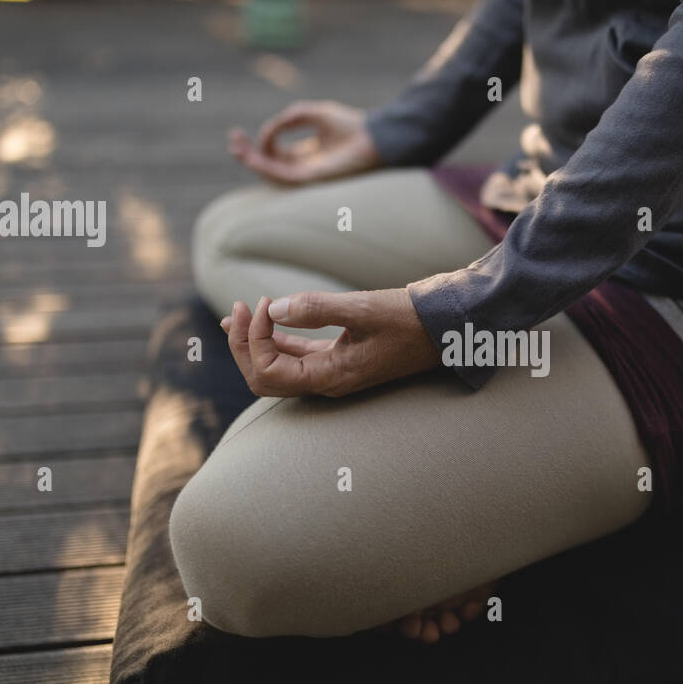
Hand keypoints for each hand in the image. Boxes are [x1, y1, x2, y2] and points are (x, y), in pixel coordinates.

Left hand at [221, 289, 441, 397]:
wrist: (445, 326)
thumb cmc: (411, 320)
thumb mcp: (364, 308)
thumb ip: (317, 309)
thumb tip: (274, 309)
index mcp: (331, 377)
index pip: (268, 372)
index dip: (254, 339)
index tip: (264, 302)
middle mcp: (327, 381)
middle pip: (263, 379)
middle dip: (242, 346)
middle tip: (237, 309)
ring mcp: (332, 372)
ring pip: (276, 368)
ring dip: (252, 342)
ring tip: (238, 313)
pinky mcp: (338, 357)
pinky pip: (295, 356)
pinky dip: (274, 339)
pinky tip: (264, 318)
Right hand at [229, 100, 381, 185]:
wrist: (374, 138)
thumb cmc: (352, 125)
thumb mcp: (314, 113)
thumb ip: (289, 118)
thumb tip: (268, 130)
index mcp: (308, 154)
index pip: (275, 154)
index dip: (258, 143)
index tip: (243, 131)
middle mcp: (306, 167)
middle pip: (271, 165)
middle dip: (249, 155)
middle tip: (233, 142)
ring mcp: (309, 175)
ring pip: (274, 175)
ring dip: (254, 163)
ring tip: (238, 150)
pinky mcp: (313, 179)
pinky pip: (284, 177)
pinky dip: (267, 169)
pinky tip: (254, 158)